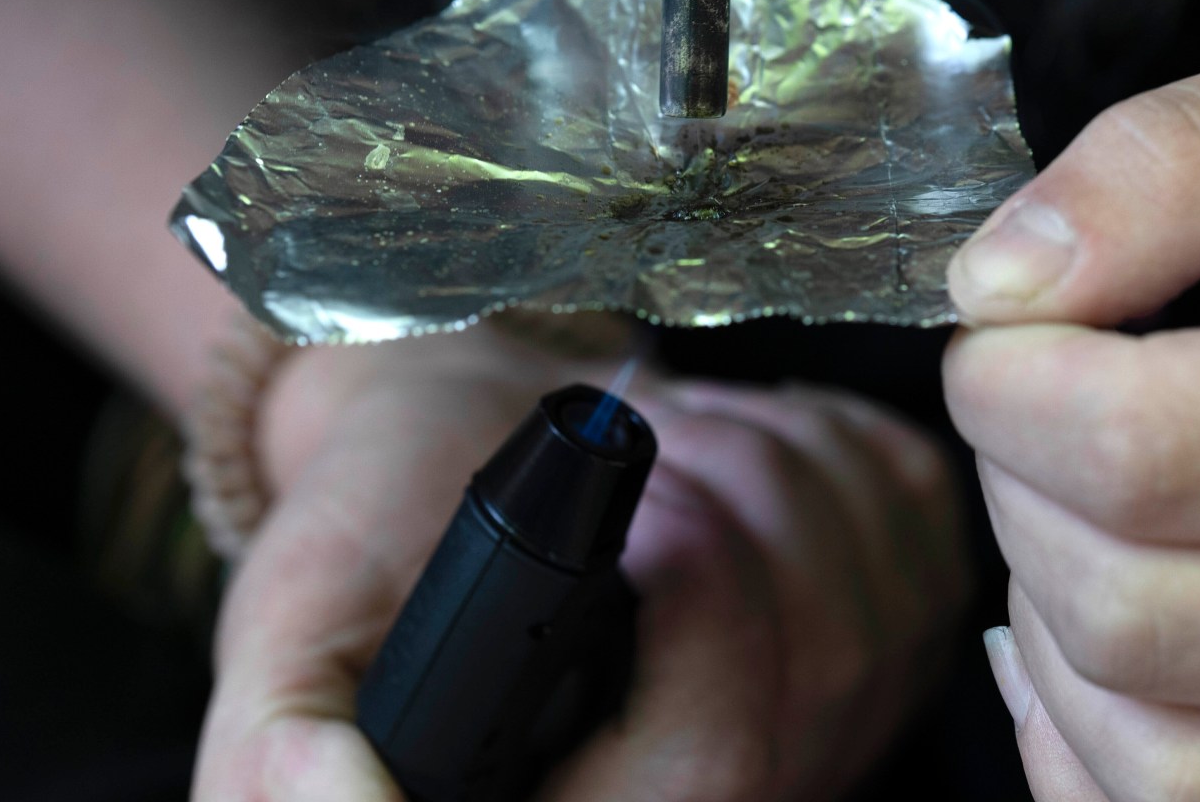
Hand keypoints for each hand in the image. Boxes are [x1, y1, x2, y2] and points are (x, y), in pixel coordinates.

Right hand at [192, 319, 968, 801]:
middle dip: (728, 496)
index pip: (719, 763)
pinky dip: (825, 436)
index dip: (705, 605)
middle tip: (633, 445)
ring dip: (764, 456)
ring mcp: (838, 729)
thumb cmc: (372, 554)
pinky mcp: (902, 629)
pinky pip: (912, 515)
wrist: (464, 451)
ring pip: (874, 578)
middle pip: (822, 655)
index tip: (643, 498)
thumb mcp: (287, 645)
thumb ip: (289, 760)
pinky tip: (733, 450)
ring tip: (665, 453)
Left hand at [944, 32, 1199, 800]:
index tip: (1005, 327)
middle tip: (1040, 403)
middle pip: (1134, 616)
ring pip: (1148, 759)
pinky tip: (1114, 622)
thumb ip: (1172, 157)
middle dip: (1018, 494)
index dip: (1010, 386)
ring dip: (1050, 622)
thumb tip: (998, 285)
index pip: (1151, 452)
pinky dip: (1095, 739)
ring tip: (1090, 502)